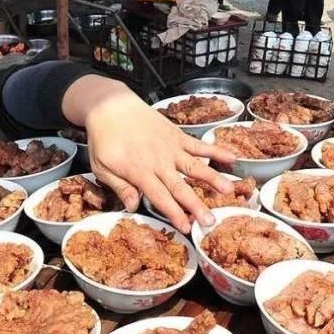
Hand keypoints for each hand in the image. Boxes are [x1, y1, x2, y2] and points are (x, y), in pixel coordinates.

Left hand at [64, 78, 237, 233]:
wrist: (110, 105)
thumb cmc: (104, 138)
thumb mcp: (102, 167)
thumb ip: (120, 187)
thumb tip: (133, 208)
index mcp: (140, 172)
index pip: (161, 197)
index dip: (174, 213)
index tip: (186, 228)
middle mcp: (159, 162)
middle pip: (181, 187)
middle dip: (197, 205)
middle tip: (211, 220)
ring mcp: (171, 148)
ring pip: (195, 166)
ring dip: (213, 179)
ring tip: (229, 190)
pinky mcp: (177, 135)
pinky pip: (198, 145)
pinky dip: (215, 150)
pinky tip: (232, 158)